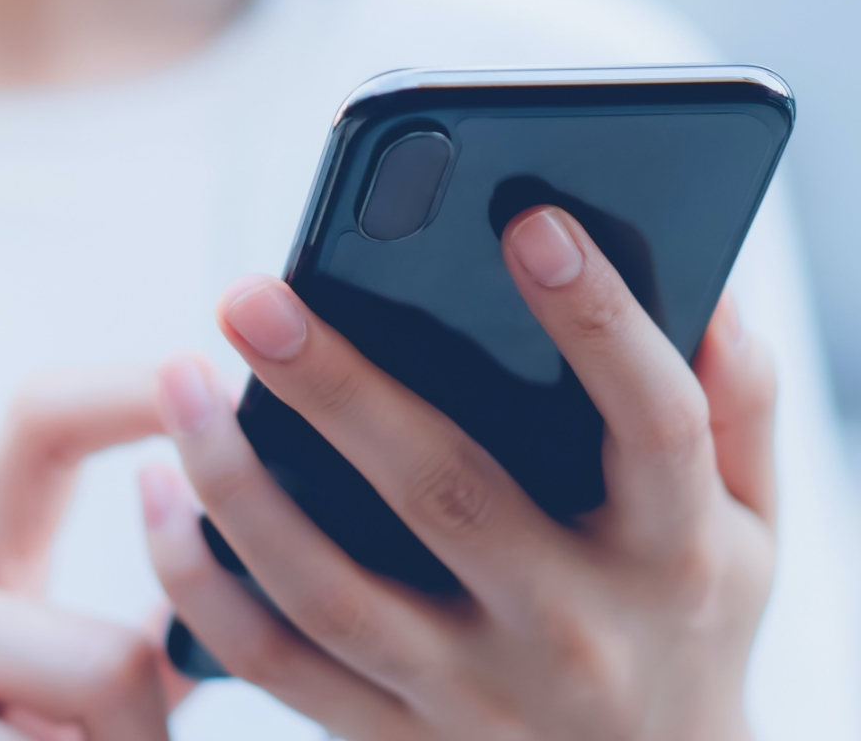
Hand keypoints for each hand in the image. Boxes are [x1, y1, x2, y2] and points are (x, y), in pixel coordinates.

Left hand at [142, 206, 776, 740]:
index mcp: (671, 550)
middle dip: (339, 389)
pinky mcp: (391, 736)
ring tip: (178, 377)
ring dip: (236, 482)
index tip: (530, 222)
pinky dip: (199, 581)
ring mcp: (471, 692)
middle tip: (251, 295)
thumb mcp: (755, 525)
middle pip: (444, 493)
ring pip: (329, 588)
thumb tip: (710, 281)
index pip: (650, 422)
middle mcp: (569, 625)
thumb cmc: (690, 618)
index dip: (597, 321)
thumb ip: (736, 403)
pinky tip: (157, 493)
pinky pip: (272, 660)